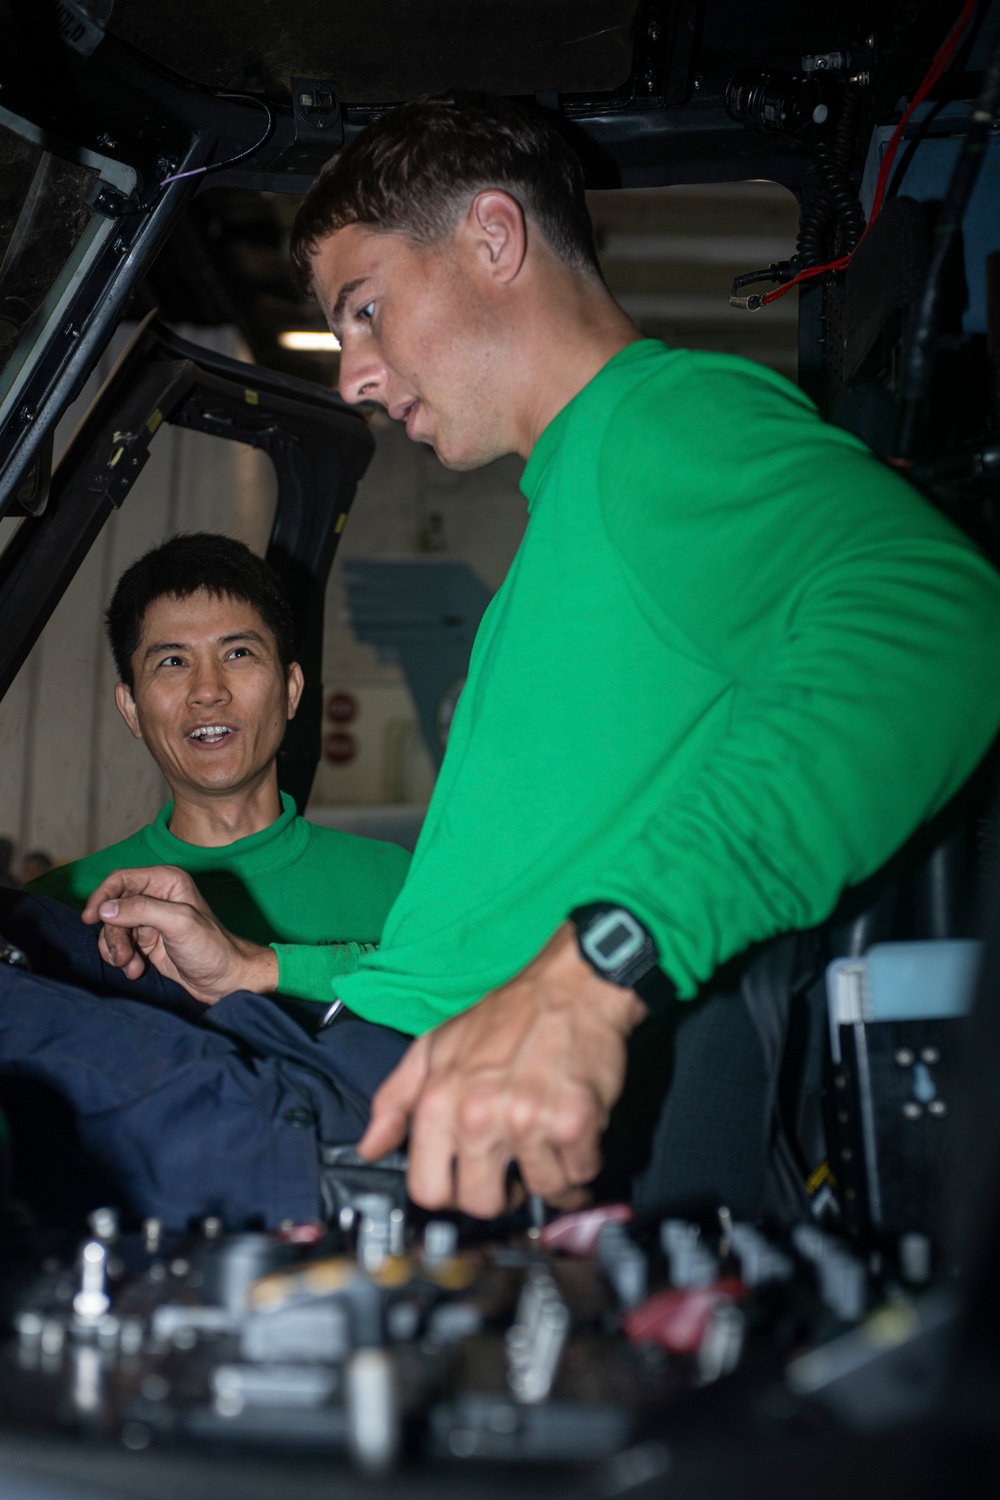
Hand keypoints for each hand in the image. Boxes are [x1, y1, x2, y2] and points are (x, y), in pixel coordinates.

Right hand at [81, 865, 277, 1004]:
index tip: (90, 918)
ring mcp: (150, 920)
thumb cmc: (211, 948)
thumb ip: (141, 910)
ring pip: (113, 929)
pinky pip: (120, 945)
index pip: (121, 879)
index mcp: (167, 881)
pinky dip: (122, 959)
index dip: (102, 896)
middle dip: (112, 933)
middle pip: (113, 907)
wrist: (225, 980)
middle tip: (121, 956)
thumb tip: (105, 908)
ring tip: (130, 966)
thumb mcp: (178, 924)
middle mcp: (156, 896)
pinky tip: (135, 971)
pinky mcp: (146, 942)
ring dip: (116, 949)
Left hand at [358, 923, 646, 1216]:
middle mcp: (478, 1117)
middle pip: (483, 1203)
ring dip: (551, 1174)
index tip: (469, 1181)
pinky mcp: (574, 1122)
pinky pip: (580, 1172)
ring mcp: (527, 1122)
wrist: (570, 986)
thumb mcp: (434, 1047)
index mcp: (438, 1102)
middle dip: (503, 1193)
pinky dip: (582, 1160)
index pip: (428, 1190)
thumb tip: (370, 1147)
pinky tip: (574, 1133)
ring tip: (548, 1140)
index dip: (451, 1193)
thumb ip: (396, 1099)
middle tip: (515, 1167)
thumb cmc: (504, 1016)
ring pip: (541, 1190)